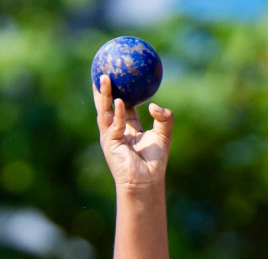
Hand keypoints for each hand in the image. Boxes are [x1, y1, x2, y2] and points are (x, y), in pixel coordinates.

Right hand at [93, 73, 172, 190]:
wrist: (146, 182)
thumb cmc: (155, 161)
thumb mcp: (164, 134)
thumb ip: (164, 117)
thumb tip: (154, 106)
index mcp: (127, 127)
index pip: (120, 104)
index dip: (118, 89)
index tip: (119, 73)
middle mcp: (116, 130)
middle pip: (107, 103)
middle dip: (104, 87)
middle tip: (105, 68)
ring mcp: (110, 136)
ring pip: (105, 110)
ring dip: (104, 94)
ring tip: (105, 77)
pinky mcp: (110, 144)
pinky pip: (115, 125)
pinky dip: (118, 113)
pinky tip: (120, 101)